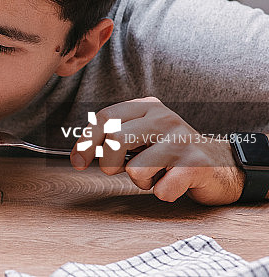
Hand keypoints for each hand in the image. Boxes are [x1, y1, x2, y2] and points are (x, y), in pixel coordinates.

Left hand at [69, 97, 244, 204]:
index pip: (104, 117)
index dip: (86, 142)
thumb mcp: (142, 134)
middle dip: (108, 164)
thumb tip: (79, 155)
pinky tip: (174, 182)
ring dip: (140, 181)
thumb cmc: (170, 152)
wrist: (220, 164)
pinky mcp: (196, 165)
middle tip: (117, 171)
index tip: (78, 163)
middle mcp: (164, 118)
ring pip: (136, 169)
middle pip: (115, 139)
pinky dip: (163, 193)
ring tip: (155, 174)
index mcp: (147, 106)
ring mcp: (181, 140)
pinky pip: (161, 190)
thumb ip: (113, 137)